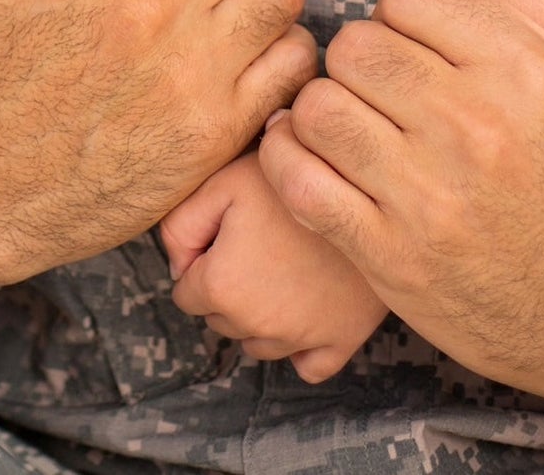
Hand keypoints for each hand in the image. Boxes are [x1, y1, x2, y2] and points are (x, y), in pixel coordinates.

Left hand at [161, 150, 387, 381]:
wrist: (367, 185)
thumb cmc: (290, 178)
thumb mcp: (222, 181)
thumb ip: (180, 225)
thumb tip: (177, 267)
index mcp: (223, 286)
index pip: (185, 292)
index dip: (204, 259)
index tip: (230, 231)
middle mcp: (258, 324)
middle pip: (221, 320)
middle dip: (231, 287)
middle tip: (260, 241)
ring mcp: (302, 337)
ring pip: (259, 343)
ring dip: (261, 315)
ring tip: (285, 264)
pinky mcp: (342, 340)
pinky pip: (310, 366)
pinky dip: (303, 347)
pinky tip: (306, 309)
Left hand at [258, 0, 543, 414]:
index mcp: (525, 70)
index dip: (404, 8)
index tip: (413, 35)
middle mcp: (473, 126)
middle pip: (359, 45)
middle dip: (362, 56)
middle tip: (377, 80)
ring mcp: (428, 195)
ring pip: (322, 106)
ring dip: (325, 107)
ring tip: (346, 117)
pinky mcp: (392, 257)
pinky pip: (300, 182)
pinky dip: (288, 160)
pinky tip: (306, 154)